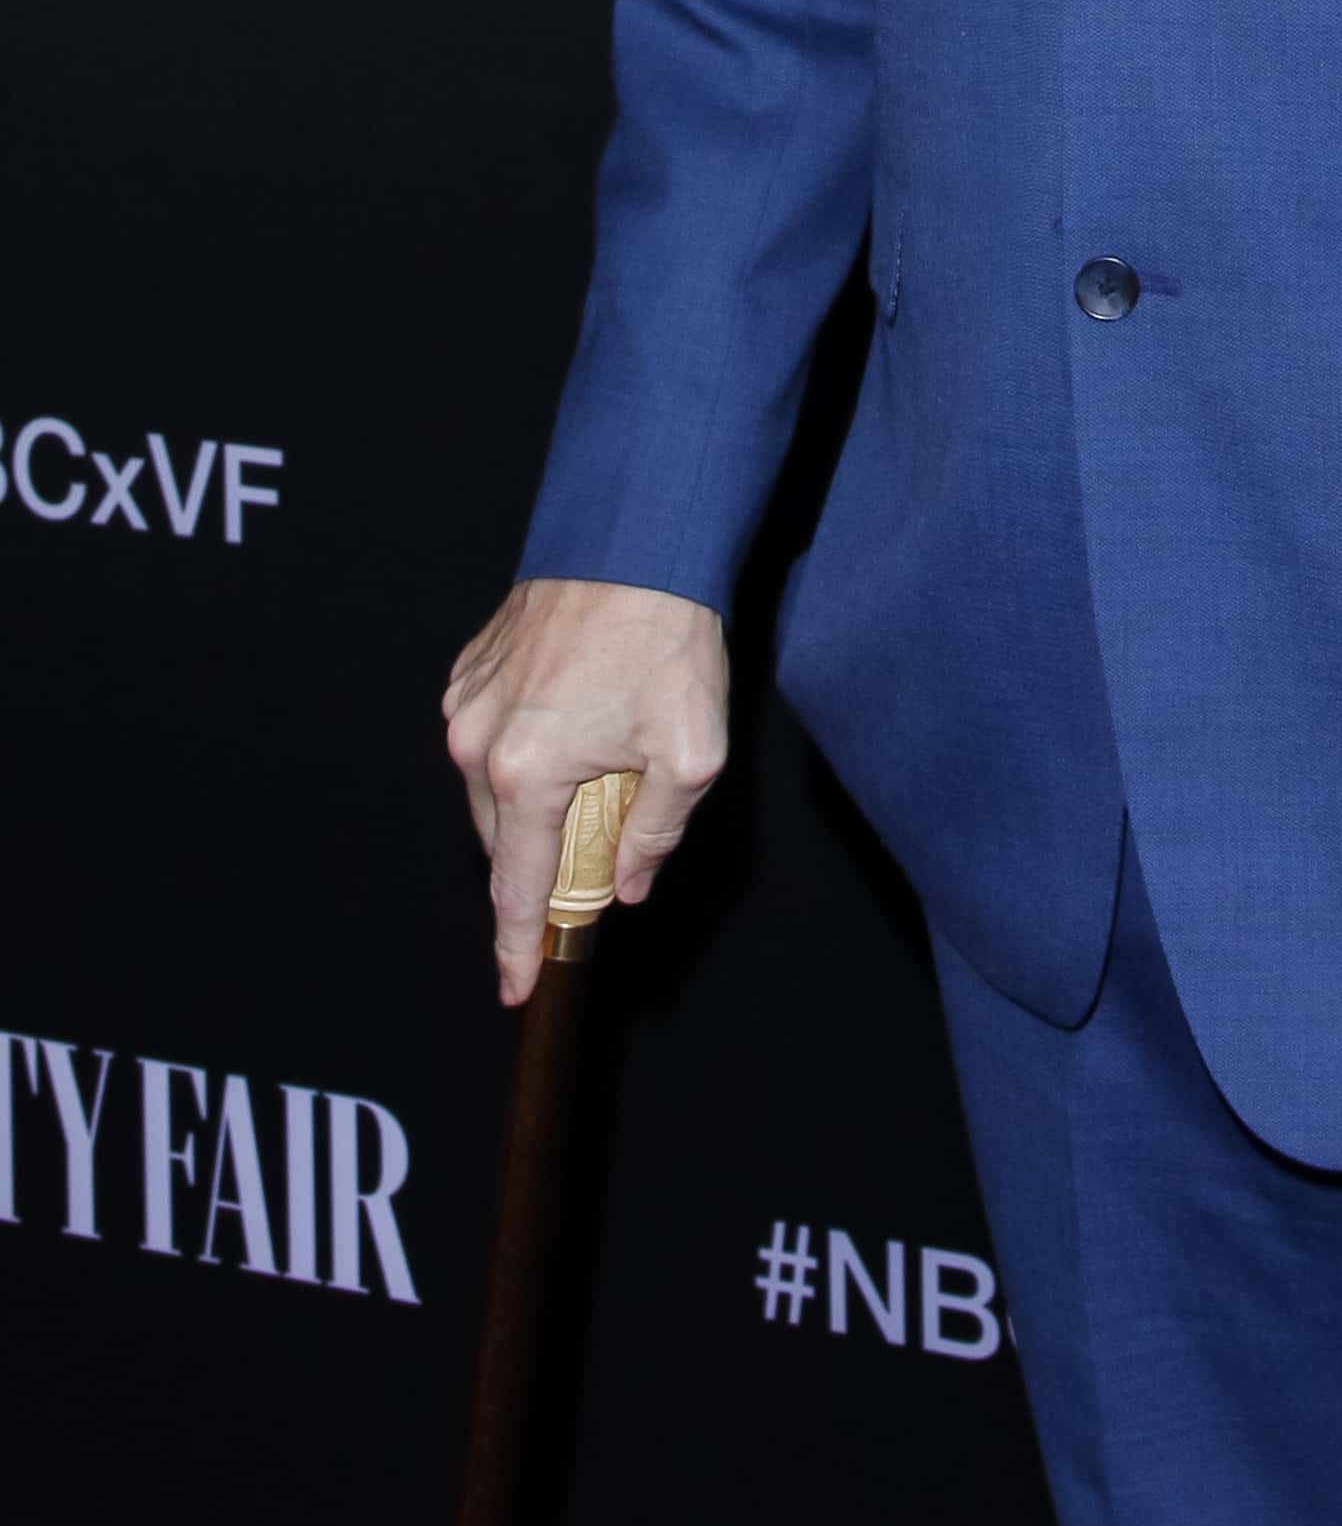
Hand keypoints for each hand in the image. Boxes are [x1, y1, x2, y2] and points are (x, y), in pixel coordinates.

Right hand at [442, 577, 728, 1007]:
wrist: (637, 536)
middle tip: (595, 861)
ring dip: (537, 803)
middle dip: (543, 862)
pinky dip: (525, 754)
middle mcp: (478, 741)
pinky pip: (491, 739)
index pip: (516, 889)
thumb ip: (655, 832)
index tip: (518, 988)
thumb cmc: (667, 637)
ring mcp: (466, 701)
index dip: (518, 946)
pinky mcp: (471, 670)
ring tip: (600, 773)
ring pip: (494, 791)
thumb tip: (629, 882)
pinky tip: (576, 724)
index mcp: (525, 772)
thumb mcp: (690, 752)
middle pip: (505, 841)